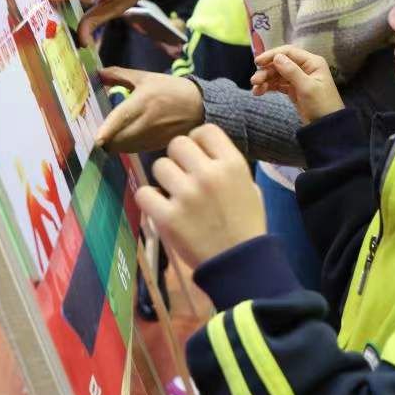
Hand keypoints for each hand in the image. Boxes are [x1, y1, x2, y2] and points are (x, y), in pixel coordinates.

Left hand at [95, 67, 205, 152]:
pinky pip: (135, 150)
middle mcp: (147, 121)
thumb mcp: (146, 77)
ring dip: (115, 144)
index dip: (109, 129)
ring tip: (110, 137)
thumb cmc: (170, 89)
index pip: (123, 117)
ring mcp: (154, 136)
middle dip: (107, 139)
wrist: (199, 106)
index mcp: (143, 101)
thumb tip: (98, 73)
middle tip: (99, 134)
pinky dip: (126, 147)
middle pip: (120, 138)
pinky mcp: (158, 146)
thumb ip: (120, 75)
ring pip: (126, 147)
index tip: (97, 139)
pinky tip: (125, 139)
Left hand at [136, 125, 264, 268]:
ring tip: (174, 195)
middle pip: (177, 144)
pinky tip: (162, 208)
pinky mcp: (168, 217)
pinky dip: (150, 200)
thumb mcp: (249, 187)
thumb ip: (226, 165)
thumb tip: (203, 150)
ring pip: (159, 166)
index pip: (205, 130)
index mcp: (232, 164)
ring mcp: (186, 195)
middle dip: (178, 158)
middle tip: (183, 176)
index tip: (197, 155)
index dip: (197, 141)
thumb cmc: (247, 225)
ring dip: (164, 179)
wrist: (239, 264)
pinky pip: (144, 193)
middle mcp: (208, 174)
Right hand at [250, 45, 342, 123]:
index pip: (289, 52)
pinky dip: (269, 87)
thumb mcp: (307, 88)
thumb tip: (277, 57)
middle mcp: (305, 68)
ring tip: (255, 89)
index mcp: (312, 62)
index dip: (272, 55)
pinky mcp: (294, 90)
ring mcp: (299, 79)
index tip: (257, 62)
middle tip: (254, 81)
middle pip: (281, 64)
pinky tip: (259, 92)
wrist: (327, 128)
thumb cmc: (322, 105)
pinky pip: (278, 85)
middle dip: (266, 71)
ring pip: (277, 75)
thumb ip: (292, 71)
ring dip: (265, 80)